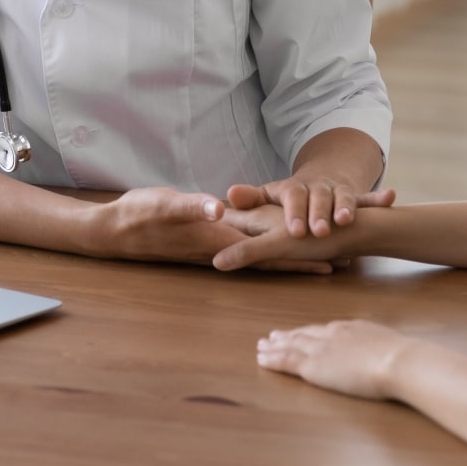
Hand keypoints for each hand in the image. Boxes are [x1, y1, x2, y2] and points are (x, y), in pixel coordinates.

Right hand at [96, 189, 332, 272]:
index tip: (335, 258)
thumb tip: (218, 208)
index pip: (268, 250)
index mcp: (220, 240)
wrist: (116, 230)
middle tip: (350, 260)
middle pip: (276, 256)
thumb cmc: (139, 215)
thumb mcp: (164, 205)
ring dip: (298, 257)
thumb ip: (191, 206)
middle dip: (310, 258)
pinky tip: (290, 244)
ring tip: (334, 258)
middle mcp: (226, 249)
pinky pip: (252, 249)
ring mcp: (220, 248)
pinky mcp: (214, 243)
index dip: (300, 253)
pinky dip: (276, 248)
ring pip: (267, 255)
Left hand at [227, 175, 394, 238]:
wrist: (325, 178)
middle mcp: (317, 188)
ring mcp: (337, 192)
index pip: (293, 197)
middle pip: (318, 197)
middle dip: (319, 213)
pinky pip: (369, 199)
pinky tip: (391, 197)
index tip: (294, 230)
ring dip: (346, 207)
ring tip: (346, 221)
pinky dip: (380, 198)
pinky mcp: (355, 198)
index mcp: (294, 189)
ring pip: (344, 197)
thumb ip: (250, 200)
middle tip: (318, 231)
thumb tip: (230, 195)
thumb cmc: (292, 199)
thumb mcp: (269, 199)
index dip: (294, 212)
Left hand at [256, 320, 411, 399]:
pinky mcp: (313, 366)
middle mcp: (333, 334)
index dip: (311, 332)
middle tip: (273, 336)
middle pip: (305, 334)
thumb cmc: (404, 358)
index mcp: (353, 328)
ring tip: (262, 346)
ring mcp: (321, 349)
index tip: (302, 333)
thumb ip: (384, 350)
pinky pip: (286, 361)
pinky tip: (262, 359)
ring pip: (291, 345)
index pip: (326, 330)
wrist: (398, 361)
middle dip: (289, 336)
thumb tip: (391, 356)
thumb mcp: (394, 347)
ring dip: (275, 346)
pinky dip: (272, 359)